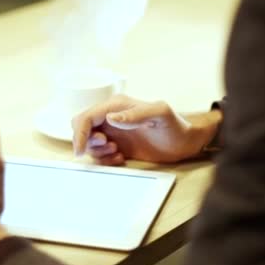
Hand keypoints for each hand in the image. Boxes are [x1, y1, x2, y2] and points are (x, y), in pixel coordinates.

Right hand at [71, 95, 221, 164]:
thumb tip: (110, 118)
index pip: (86, 117)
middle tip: (109, 146)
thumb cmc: (176, 126)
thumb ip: (136, 114)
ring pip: (90, 143)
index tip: (81, 150)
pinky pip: (100, 154)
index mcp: (117, 106)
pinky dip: (106, 159)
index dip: (79, 133)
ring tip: (118, 152)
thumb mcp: (160, 115)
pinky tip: (122, 157)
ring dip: (99, 152)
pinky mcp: (118, 145)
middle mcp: (112, 117)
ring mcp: (114, 132)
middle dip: (88, 142)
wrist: (186, 142)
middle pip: (82, 128)